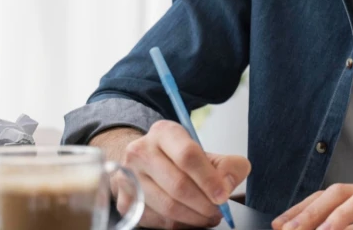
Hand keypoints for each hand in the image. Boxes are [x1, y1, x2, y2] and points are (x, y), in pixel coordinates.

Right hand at [109, 120, 250, 228]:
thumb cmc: (178, 159)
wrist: (144, 163)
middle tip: (218, 210)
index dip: (209, 179)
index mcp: (164, 132)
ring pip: (168, 207)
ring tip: (208, 216)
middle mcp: (140, 151)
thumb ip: (226, 165)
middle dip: (204, 203)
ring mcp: (128, 177)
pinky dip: (180, 224)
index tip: (223, 195)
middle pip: (178, 185)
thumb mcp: (205, 153)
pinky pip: (158, 220)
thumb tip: (227, 185)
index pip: (188, 155)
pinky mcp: (125, 201)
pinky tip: (189, 218)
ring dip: (194, 217)